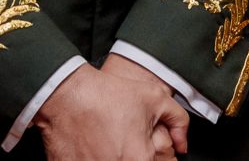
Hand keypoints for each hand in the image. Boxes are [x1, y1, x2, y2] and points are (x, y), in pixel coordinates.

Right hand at [34, 62, 189, 160]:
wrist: (66, 94)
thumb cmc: (106, 95)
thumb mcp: (153, 97)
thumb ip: (178, 121)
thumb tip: (183, 145)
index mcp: (141, 159)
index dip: (157, 158)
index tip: (145, 151)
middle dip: (133, 156)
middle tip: (124, 145)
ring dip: (113, 157)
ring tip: (108, 144)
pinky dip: (94, 159)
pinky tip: (93, 149)